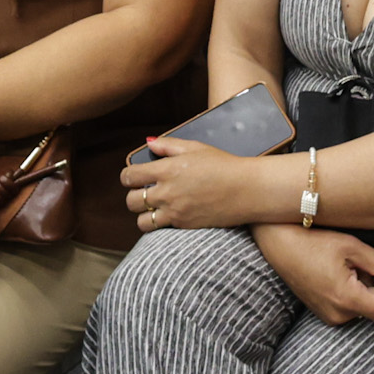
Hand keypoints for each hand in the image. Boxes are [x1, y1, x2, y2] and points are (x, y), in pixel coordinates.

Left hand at [122, 134, 277, 233]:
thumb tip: (149, 143)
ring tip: (153, 207)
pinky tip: (167, 215)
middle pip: (132, 200)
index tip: (132, 176)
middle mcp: (167, 192)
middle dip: (134, 195)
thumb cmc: (223, 165)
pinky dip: (158, 224)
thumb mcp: (195, 147)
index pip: (130, 176)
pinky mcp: (184, 225)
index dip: (127, 176)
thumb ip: (168, 145)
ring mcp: (175, 211)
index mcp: (167, 169)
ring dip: (143, 213)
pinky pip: (159, 229)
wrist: (246, 189)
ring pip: (141, 220)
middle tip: (143, 191)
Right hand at [252, 224, 373, 325]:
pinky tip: (349, 268)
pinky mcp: (322, 310)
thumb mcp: (351, 246)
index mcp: (346, 299)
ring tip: (361, 258)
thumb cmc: (311, 240)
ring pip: (365, 304)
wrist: (277, 242)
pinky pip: (350, 304)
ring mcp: (328, 315)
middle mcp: (337, 314)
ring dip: (371, 284)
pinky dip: (357, 288)